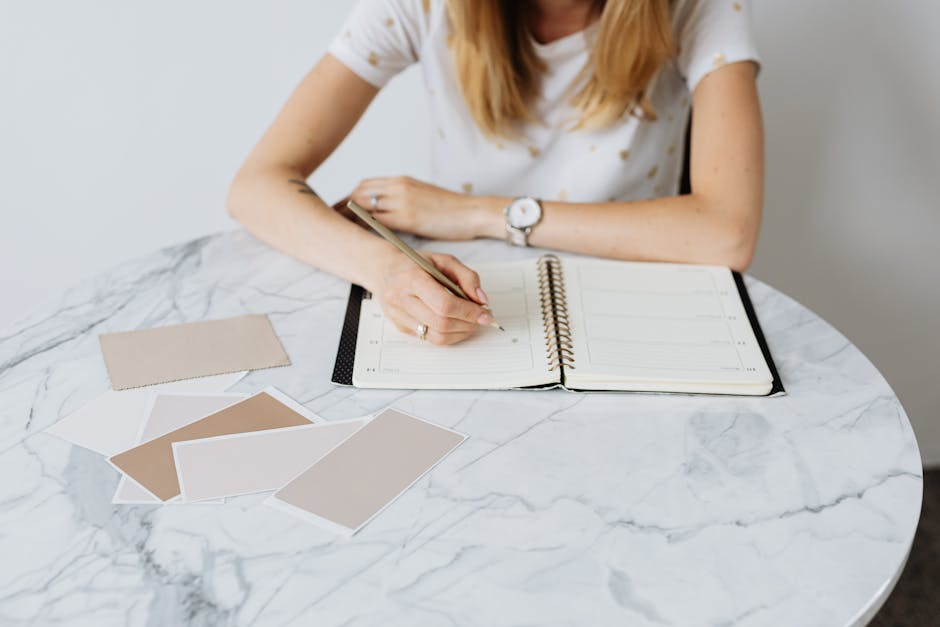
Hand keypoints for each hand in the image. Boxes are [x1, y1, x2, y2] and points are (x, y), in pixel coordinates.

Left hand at [349, 176, 482, 239]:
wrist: (471, 212)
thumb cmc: (451, 209)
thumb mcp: (423, 196)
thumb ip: (404, 198)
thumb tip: (389, 210)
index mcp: (402, 181)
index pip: (366, 185)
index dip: (350, 196)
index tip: (339, 207)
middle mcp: (399, 187)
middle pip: (360, 193)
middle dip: (342, 206)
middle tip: (331, 218)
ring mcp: (402, 200)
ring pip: (365, 206)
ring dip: (348, 217)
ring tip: (337, 228)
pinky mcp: (408, 217)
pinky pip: (377, 221)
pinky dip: (363, 227)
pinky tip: (356, 235)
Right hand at [371, 250, 492, 344]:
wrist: (385, 270)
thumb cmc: (415, 264)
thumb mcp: (444, 261)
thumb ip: (467, 277)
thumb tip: (481, 300)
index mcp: (411, 278)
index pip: (444, 304)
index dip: (469, 312)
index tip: (485, 313)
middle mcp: (401, 299)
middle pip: (441, 323)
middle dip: (468, 323)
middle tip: (481, 318)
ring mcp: (398, 316)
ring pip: (436, 336)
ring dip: (460, 332)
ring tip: (470, 322)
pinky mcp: (400, 327)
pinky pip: (429, 339)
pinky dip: (449, 335)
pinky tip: (456, 325)